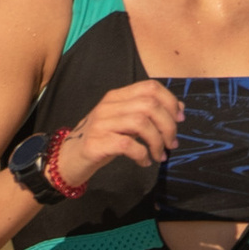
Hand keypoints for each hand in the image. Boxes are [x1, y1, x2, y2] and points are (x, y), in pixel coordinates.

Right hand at [59, 79, 183, 191]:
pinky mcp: (96, 144)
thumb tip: (179, 108)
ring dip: (157, 142)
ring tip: (160, 155)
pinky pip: (127, 145)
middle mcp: (108, 106)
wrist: (69, 158)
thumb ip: (147, 113)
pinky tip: (144, 162)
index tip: (179, 119)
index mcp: (116, 96)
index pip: (150, 87)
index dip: (170, 101)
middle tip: (172, 143)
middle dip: (168, 125)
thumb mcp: (125, 122)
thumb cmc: (102, 140)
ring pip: (141, 123)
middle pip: (149, 105)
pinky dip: (142, 155)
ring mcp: (100, 124)